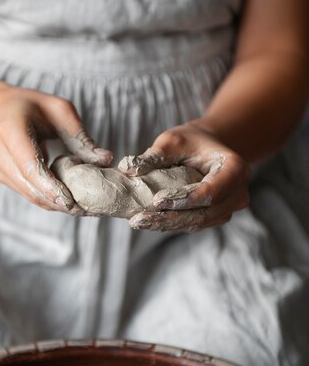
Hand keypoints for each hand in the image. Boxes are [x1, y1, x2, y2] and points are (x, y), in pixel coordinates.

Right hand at [0, 86, 112, 212]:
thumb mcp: (59, 109)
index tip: (70, 202)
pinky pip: (29, 193)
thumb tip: (106, 160)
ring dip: (56, 205)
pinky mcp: (4, 178)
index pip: (29, 164)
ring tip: (86, 209)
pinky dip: (50, 200)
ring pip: (29, 195)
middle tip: (89, 210)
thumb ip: (80, 136)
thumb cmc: (33, 107)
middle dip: (58, 202)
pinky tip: (71, 202)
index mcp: (10, 128)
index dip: (49, 186)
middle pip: (30, 186)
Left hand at [118, 120, 249, 232]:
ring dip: (167, 224)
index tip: (156, 200)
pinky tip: (148, 222)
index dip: (184, 199)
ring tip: (139, 221)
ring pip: (197, 223)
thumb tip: (127, 169)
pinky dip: (170, 224)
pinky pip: (193, 224)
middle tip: (139, 219)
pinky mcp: (215, 217)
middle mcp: (237, 193)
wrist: (206, 148)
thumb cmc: (191, 141)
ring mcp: (228, 208)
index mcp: (235, 169)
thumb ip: (154, 156)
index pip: (211, 191)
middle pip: (204, 213)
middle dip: (170, 217)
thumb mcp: (173, 141)